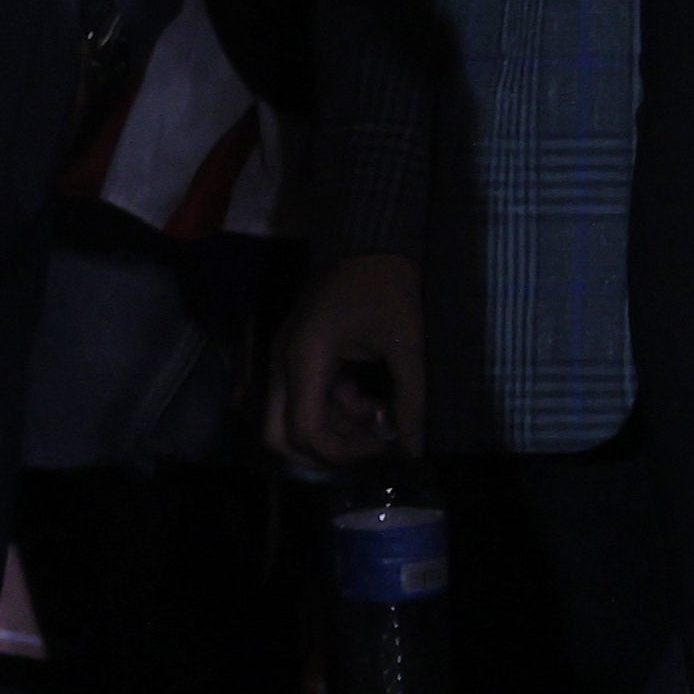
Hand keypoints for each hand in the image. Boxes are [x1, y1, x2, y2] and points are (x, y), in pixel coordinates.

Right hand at [268, 250, 425, 470]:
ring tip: (382, 415)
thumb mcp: (407, 341)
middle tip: (370, 448)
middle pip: (280, 436)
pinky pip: (305, 397)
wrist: (372, 240)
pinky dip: (335, 408)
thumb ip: (410, 397)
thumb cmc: (388, 287)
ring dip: (334, 427)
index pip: (302, 432)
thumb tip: (413, 449)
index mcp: (304, 360)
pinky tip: (371, 399)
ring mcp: (285, 359)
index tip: (382, 449)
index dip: (340, 453)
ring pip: (294, 418)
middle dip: (324, 451)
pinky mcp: (297, 355)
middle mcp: (282, 364)